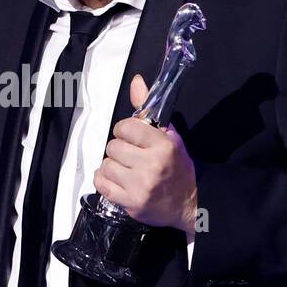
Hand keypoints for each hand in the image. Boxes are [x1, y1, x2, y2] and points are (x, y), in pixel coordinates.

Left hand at [93, 74, 198, 237]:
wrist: (186, 204)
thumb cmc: (176, 168)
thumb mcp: (169, 136)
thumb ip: (148, 110)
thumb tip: (136, 81)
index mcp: (163, 145)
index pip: (125, 127)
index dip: (125, 131)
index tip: (132, 138)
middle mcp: (151, 165)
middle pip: (113, 146)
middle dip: (119, 150)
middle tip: (131, 157)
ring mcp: (140, 186)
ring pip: (105, 165)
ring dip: (112, 167)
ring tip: (127, 171)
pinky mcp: (130, 203)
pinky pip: (100, 184)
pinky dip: (105, 181)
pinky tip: (118, 181)